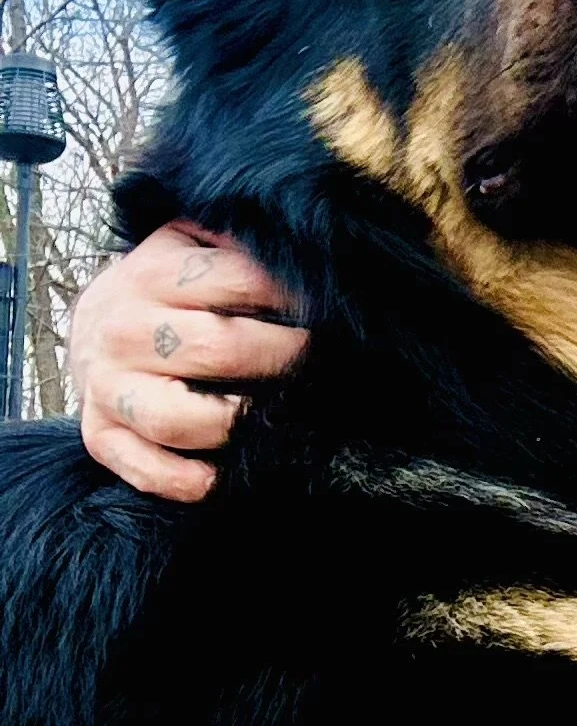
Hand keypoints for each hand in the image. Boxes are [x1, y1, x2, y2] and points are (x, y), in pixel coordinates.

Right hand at [71, 222, 307, 502]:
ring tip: (276, 417)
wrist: (92, 328)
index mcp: (154, 274)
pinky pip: (147, 470)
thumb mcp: (192, 247)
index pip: (241, 281)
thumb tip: (309, 255)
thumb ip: (237, 245)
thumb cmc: (165, 291)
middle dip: (283, 359)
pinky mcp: (101, 437)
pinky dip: (189, 481)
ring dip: (238, 425)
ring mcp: (109, 388)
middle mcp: (125, 330)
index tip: (334, 308)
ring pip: (179, 419)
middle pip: (220, 351)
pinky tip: (224, 475)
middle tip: (321, 363)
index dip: (296, 296)